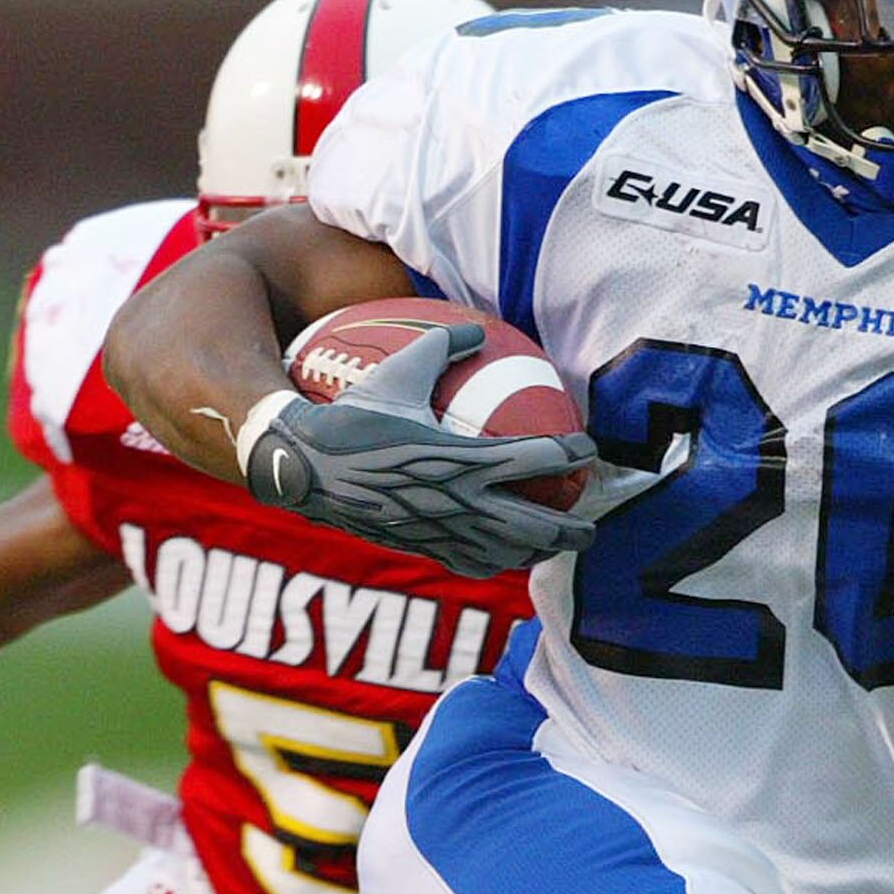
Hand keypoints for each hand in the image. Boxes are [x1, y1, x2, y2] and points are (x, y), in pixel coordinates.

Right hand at [244, 322, 595, 577]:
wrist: (304, 468)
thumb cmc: (350, 416)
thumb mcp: (398, 371)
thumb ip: (444, 345)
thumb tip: (477, 329)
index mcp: (462, 458)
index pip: (538, 458)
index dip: (572, 453)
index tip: (588, 448)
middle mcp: (459, 503)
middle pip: (536, 526)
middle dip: (572, 529)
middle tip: (589, 523)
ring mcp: (442, 532)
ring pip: (508, 555)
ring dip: (538, 551)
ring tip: (554, 544)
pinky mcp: (421, 548)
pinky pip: (472, 564)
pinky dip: (496, 562)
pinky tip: (504, 555)